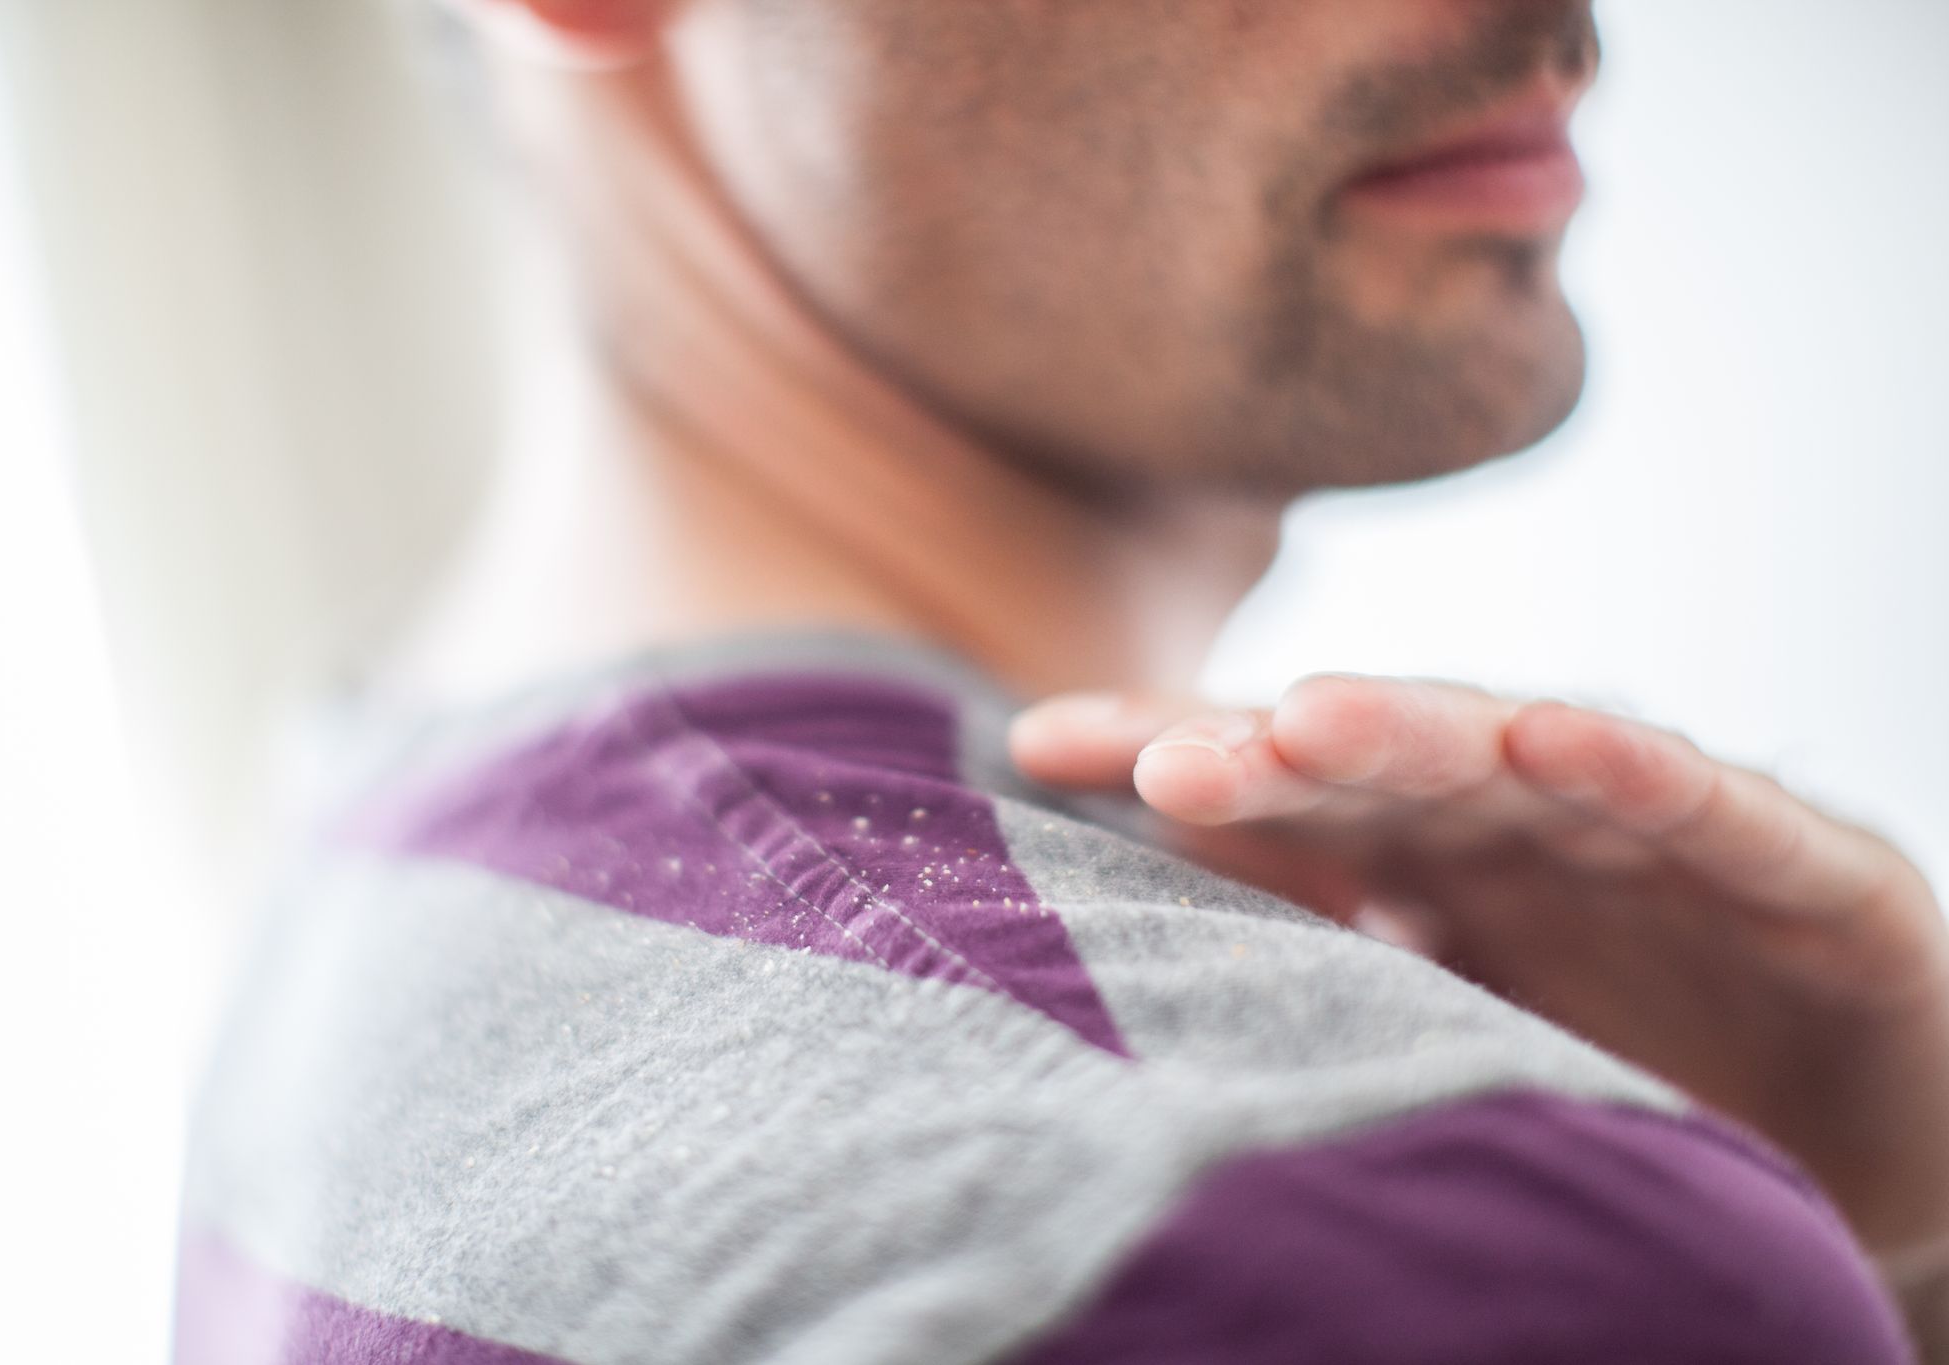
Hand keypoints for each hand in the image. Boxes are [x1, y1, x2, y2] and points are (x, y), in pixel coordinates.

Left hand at [1008, 674, 1948, 1254]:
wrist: (1860, 1137)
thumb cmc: (1632, 1067)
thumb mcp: (1447, 1022)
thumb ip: (1314, 953)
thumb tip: (1116, 931)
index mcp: (1434, 853)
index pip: (1283, 787)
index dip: (1166, 751)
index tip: (1036, 744)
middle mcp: (1529, 821)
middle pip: (1382, 760)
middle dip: (1269, 750)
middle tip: (1158, 761)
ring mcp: (1657, 834)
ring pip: (1525, 762)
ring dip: (1419, 733)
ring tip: (1309, 720)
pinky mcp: (1798, 872)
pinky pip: (1708, 812)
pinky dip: (1639, 773)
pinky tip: (1558, 739)